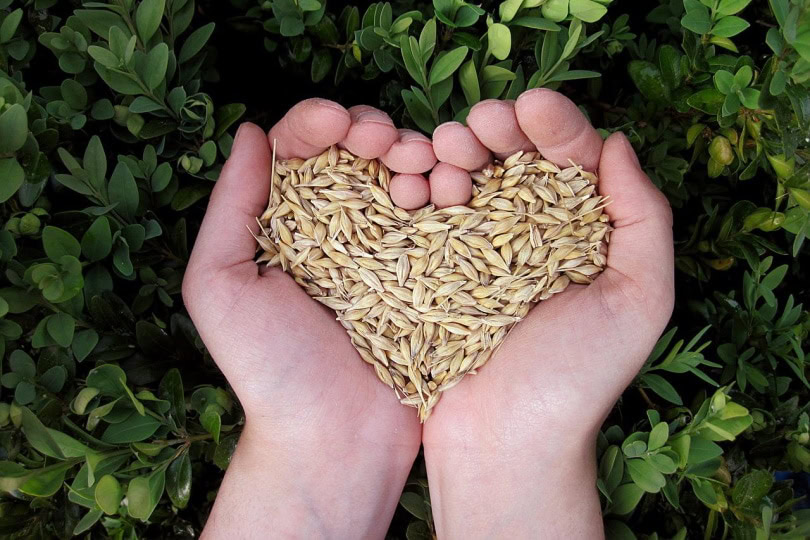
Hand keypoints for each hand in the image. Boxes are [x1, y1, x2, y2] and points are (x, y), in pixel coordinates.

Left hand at [182, 101, 424, 537]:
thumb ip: (230, 208)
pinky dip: (449, 192)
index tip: (339, 124)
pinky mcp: (432, 277)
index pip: (304, 150)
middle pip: (361, 155)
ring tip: (421, 165)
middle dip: (375, 132)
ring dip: (417, 154)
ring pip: (407, 178)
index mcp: (288, 225)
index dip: (320, 122)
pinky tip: (450, 188)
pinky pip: (444, 220)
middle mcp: (341, 230)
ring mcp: (391, 253)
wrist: (332, 440)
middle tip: (387, 143)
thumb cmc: (268, 369)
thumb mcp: (221, 284)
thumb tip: (253, 132)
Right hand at [421, 90, 674, 537]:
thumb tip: (618, 144)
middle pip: (511, 159)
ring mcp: (473, 250)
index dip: (552, 124)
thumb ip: (645, 220)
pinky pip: (421, 217)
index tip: (528, 105)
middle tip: (473, 126)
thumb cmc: (578, 379)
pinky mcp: (430, 270)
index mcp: (580, 232)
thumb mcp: (639, 301)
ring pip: (463, 179)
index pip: (570, 159)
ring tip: (441, 153)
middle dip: (494, 130)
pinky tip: (410, 183)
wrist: (505, 443)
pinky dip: (415, 189)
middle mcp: (527, 234)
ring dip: (450, 153)